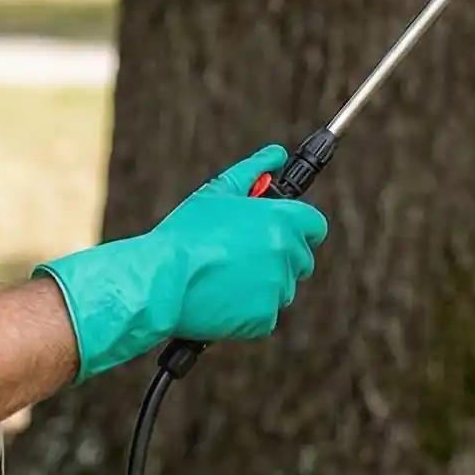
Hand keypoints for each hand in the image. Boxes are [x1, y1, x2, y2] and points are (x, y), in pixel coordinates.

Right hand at [33, 143, 330, 378]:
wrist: (159, 280)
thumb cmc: (184, 233)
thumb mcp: (217, 193)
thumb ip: (253, 171)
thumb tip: (275, 154)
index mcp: (281, 221)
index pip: (315, 225)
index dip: (299, 228)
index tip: (281, 232)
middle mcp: (285, 254)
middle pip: (300, 259)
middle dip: (278, 258)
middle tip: (241, 257)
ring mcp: (277, 289)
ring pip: (281, 289)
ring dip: (262, 286)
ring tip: (223, 278)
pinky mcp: (263, 320)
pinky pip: (264, 316)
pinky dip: (247, 313)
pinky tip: (220, 300)